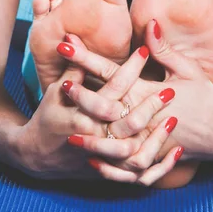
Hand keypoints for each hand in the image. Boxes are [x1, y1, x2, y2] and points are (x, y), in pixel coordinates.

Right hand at [10, 43, 181, 181]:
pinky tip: (176, 149)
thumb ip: (73, 68)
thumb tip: (75, 38)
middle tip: (170, 89)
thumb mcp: (56, 91)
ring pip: (136, 150)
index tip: (144, 51)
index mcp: (80, 114)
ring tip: (173, 118)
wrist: (37, 156)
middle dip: (151, 104)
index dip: (129, 68)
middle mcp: (92, 136)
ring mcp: (101, 156)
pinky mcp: (108, 169)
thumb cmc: (48, 117)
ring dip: (157, 136)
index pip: (112, 88)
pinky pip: (138, 173)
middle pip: (128, 120)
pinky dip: (158, 163)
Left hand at [61, 19, 212, 165]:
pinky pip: (125, 165)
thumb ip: (164, 49)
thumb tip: (148, 22)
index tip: (65, 45)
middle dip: (79, 94)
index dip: (86, 58)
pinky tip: (90, 156)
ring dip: (88, 131)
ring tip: (65, 124)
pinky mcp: (151, 158)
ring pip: (110, 139)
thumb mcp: (187, 70)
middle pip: (104, 106)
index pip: (112, 72)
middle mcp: (145, 117)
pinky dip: (107, 162)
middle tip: (58, 84)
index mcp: (150, 92)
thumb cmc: (206, 98)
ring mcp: (147, 140)